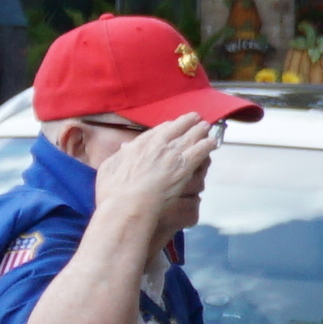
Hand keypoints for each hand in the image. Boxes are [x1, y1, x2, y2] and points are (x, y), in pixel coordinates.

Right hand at [107, 112, 224, 247]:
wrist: (127, 205)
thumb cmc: (113, 191)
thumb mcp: (109, 167)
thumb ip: (119, 156)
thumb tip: (125, 148)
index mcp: (139, 144)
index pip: (158, 130)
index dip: (168, 127)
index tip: (173, 125)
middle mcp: (156, 145)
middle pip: (176, 128)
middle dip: (187, 122)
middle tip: (196, 118)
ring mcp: (171, 155)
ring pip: (190, 137)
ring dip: (200, 131)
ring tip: (207, 127)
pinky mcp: (184, 167)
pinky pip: (199, 152)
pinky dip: (207, 145)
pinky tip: (213, 143)